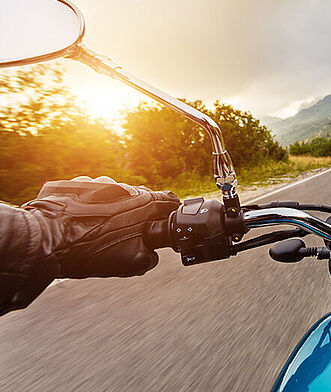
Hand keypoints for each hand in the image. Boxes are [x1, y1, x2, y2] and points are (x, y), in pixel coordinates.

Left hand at [22, 176, 179, 277]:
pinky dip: (86, 206)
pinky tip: (77, 222)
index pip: (168, 200)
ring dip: (110, 209)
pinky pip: (86, 194)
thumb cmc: (88, 250)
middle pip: (140, 197)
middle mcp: (121, 187)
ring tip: (94, 229)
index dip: (170, 211)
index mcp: (142, 203)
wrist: (44, 240)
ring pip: (112, 195)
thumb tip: (152, 254)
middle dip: (138, 213)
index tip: (165, 220)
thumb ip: (150, 256)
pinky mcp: (71, 184)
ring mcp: (95, 182)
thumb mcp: (129, 262)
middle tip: (126, 232)